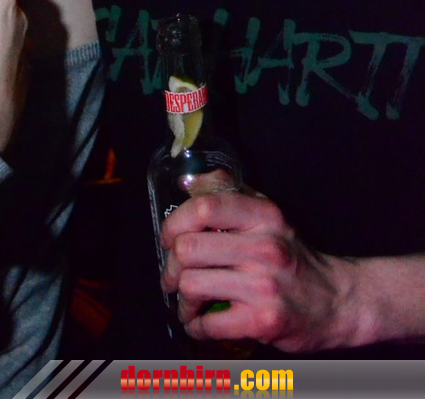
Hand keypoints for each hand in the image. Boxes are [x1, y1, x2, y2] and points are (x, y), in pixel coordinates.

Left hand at [161, 184, 360, 352]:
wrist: (339, 301)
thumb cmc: (294, 257)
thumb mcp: (269, 216)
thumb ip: (231, 194)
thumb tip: (189, 180)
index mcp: (263, 215)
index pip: (204, 207)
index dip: (175, 223)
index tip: (169, 239)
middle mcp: (264, 246)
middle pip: (188, 249)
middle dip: (170, 268)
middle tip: (173, 278)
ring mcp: (264, 285)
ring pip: (192, 285)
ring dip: (182, 301)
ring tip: (188, 304)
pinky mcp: (264, 320)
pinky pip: (209, 323)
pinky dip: (196, 327)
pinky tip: (201, 325)